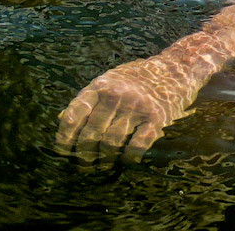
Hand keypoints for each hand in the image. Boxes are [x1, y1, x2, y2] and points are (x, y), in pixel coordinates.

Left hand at [55, 55, 199, 164]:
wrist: (174, 69)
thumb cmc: (136, 77)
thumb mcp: (108, 81)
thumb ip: (87, 99)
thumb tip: (61, 119)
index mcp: (100, 85)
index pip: (74, 114)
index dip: (65, 136)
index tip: (62, 151)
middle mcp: (115, 95)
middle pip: (92, 133)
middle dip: (84, 154)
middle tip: (83, 165)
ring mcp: (135, 106)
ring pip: (111, 142)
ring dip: (105, 159)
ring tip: (103, 165)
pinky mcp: (155, 118)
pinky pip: (137, 145)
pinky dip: (129, 157)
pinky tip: (127, 160)